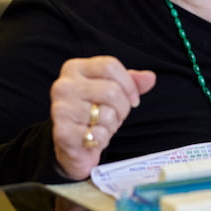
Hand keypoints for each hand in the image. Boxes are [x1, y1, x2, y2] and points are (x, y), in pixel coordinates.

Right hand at [49, 56, 155, 179]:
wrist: (71, 144)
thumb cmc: (92, 113)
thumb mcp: (111, 91)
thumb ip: (131, 82)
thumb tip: (150, 77)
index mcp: (74, 68)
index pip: (110, 65)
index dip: (129, 84)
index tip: (133, 99)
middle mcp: (63, 85)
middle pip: (111, 90)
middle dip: (122, 108)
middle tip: (115, 117)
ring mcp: (60, 108)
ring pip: (107, 114)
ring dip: (112, 126)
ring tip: (101, 126)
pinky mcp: (62, 132)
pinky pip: (98, 134)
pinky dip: (102, 139)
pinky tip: (93, 138)